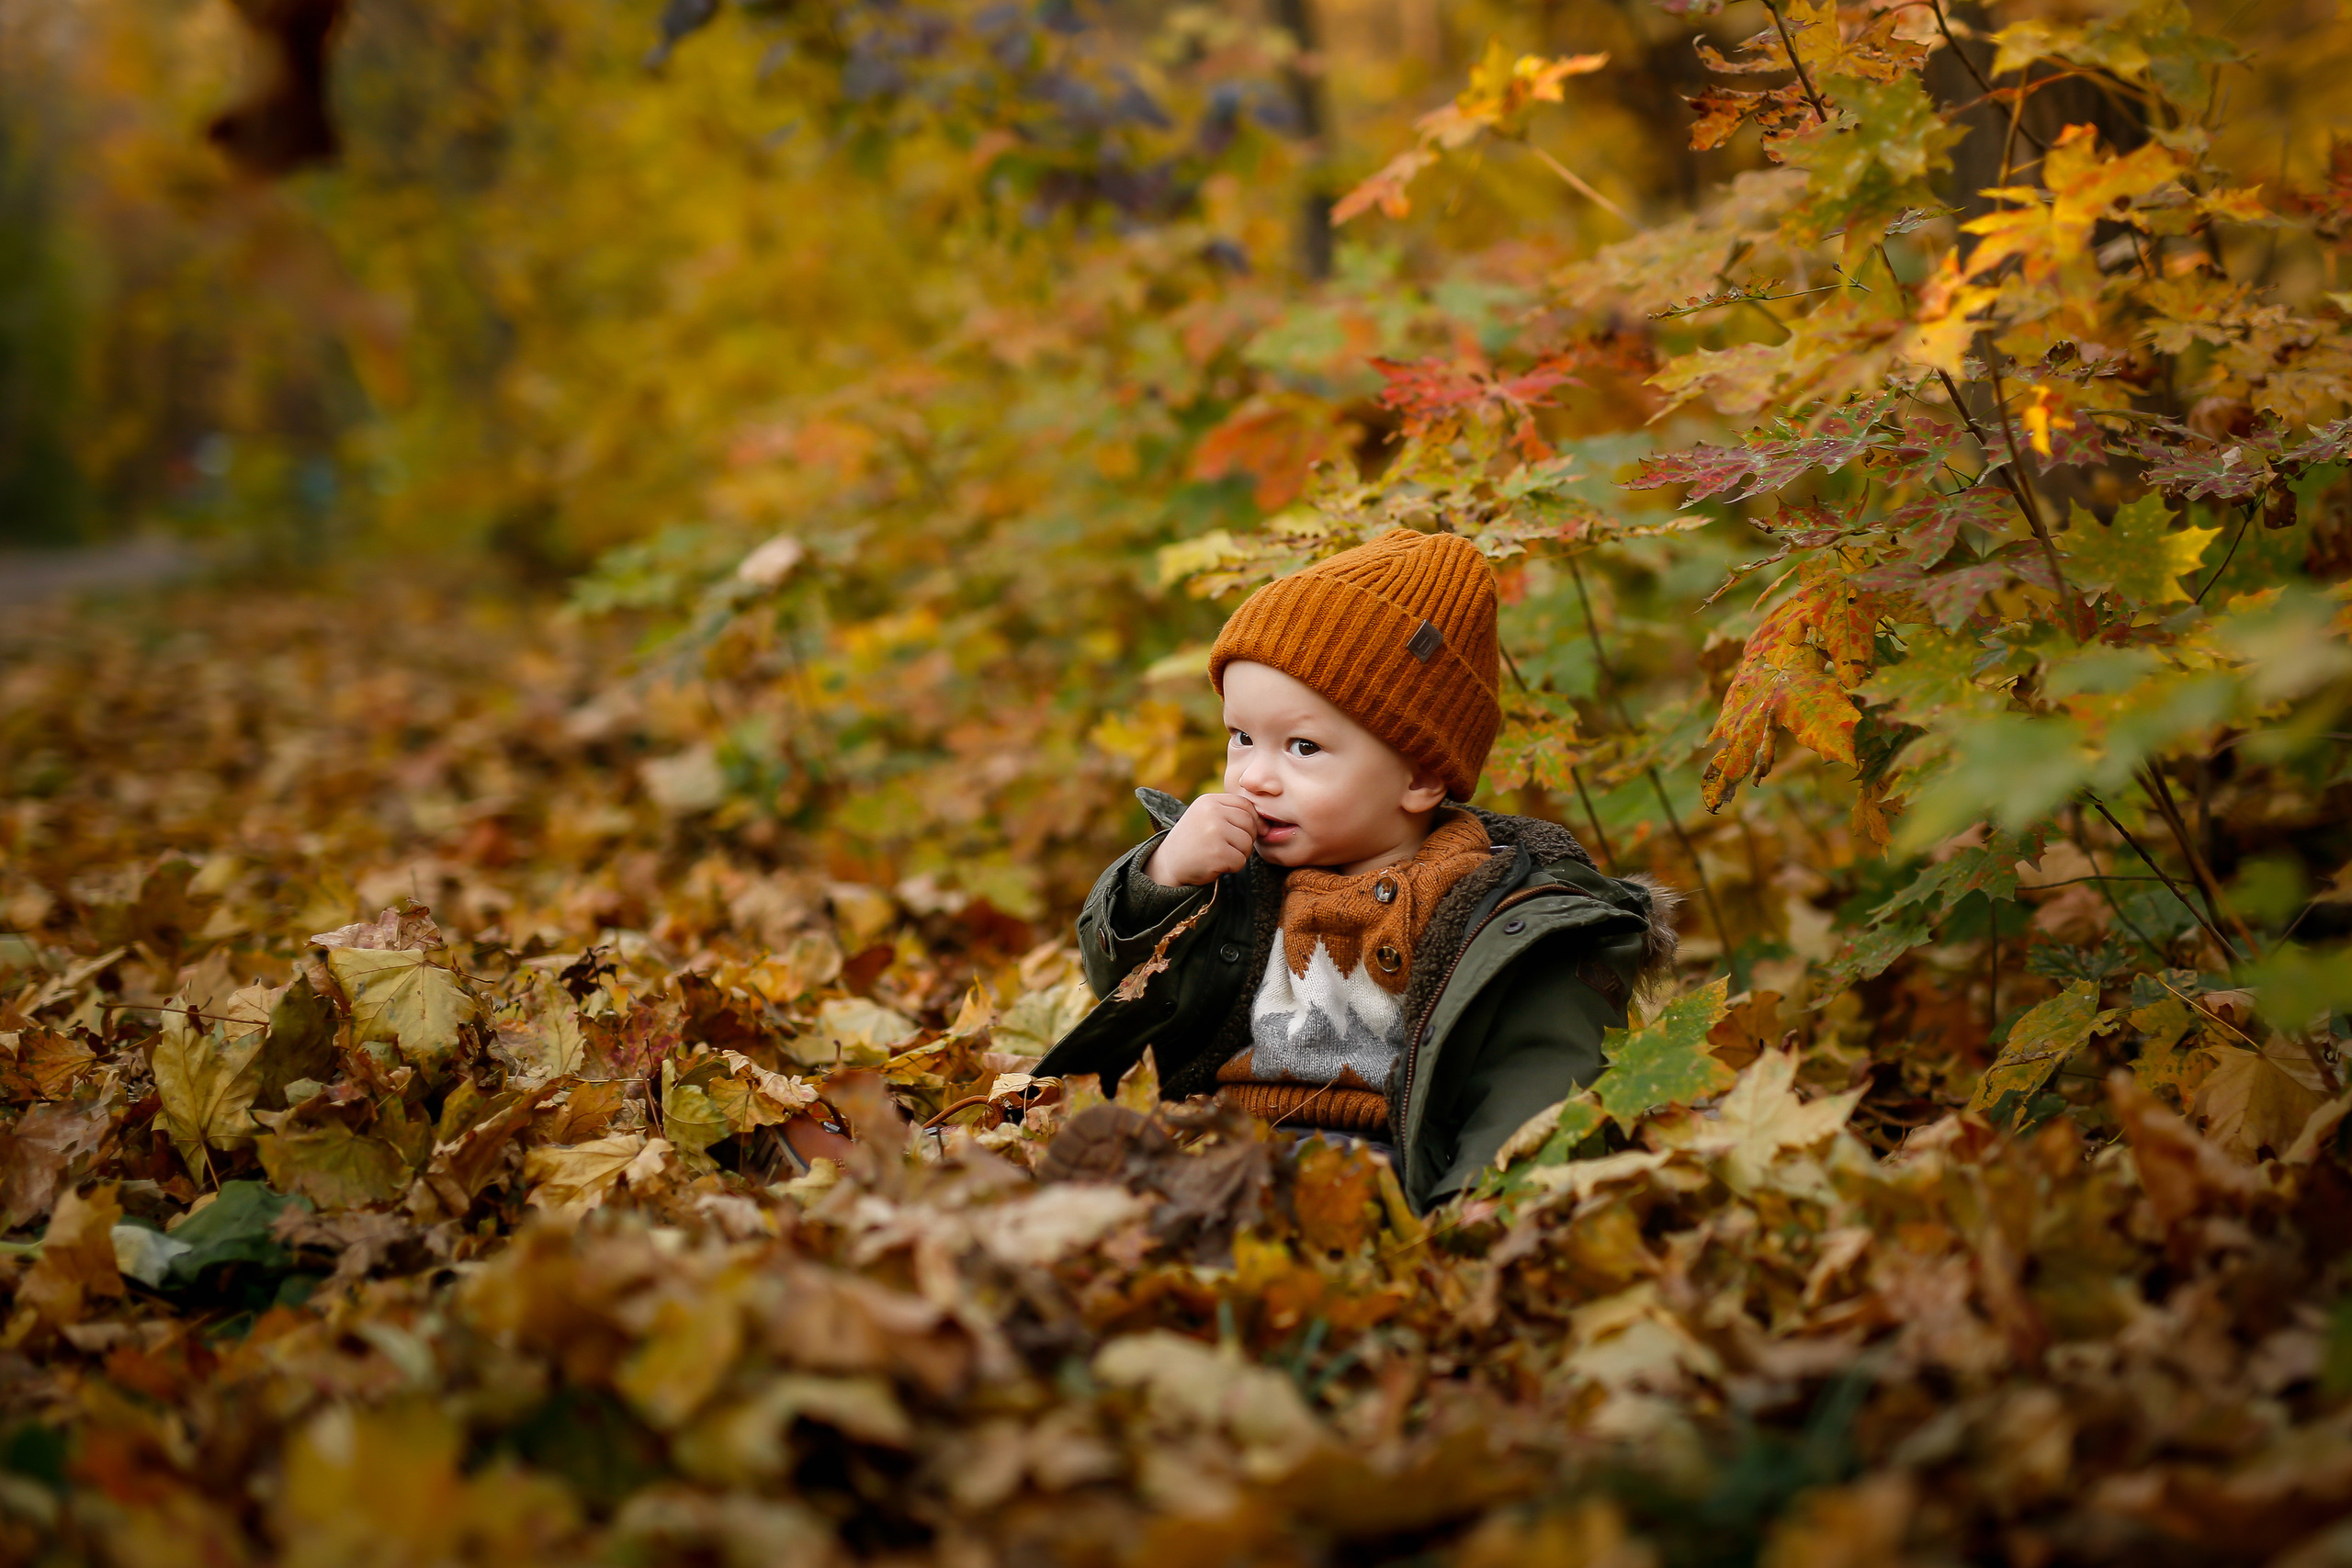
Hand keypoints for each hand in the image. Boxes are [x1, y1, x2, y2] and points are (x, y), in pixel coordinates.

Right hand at [1143, 793, 1260, 885]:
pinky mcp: (1216, 853)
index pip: (1245, 805)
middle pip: (1249, 824)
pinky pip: (1240, 860)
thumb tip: (1266, 826)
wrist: (1169, 863)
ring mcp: (1214, 832)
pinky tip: (1216, 865)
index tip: (1243, 833)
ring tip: (1220, 855)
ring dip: (1239, 854)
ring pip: (1247, 843)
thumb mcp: (1207, 818)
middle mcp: (1211, 812)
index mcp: (1210, 801)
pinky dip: (1232, 867)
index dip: (1251, 821)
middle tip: (1229, 848)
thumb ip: (1232, 814)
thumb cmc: (1194, 841)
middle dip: (1245, 839)